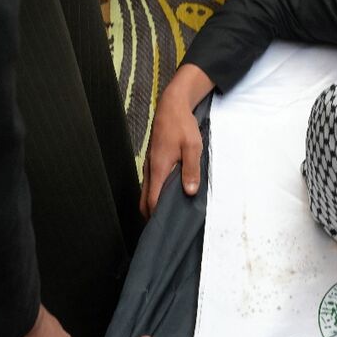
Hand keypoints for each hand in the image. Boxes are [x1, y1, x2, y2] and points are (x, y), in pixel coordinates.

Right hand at [140, 64, 213, 217]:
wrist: (172, 107)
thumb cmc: (182, 126)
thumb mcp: (192, 147)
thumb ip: (191, 170)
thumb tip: (189, 191)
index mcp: (158, 168)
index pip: (151, 200)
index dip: (156, 216)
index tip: (164, 228)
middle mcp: (150, 169)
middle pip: (144, 200)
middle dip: (151, 215)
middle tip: (164, 228)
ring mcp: (150, 166)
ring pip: (147, 192)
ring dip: (153, 205)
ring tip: (167, 216)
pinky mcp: (153, 162)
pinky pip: (151, 183)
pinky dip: (155, 194)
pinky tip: (168, 198)